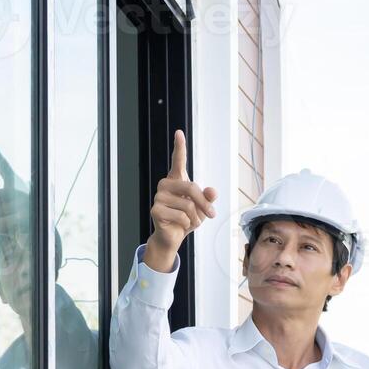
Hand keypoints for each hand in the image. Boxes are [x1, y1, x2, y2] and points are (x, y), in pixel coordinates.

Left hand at [0, 141, 28, 238]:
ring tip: (11, 227)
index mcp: (14, 184)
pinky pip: (2, 225)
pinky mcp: (26, 220)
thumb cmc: (16, 218)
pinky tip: (15, 233)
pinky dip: (2, 231)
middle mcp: (21, 190)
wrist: (39, 233)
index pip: (4, 167)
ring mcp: (26, 205)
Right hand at [143, 131, 216, 271]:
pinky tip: (181, 225)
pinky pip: (182, 216)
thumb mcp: (202, 207)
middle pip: (192, 188)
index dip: (179, 146)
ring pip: (188, 206)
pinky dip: (187, 224)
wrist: (172, 236)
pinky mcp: (155, 210)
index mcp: (176, 179)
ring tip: (191, 221)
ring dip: (196, 217)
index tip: (179, 132)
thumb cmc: (187, 218)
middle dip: (204, 204)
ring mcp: (158, 197)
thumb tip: (212, 191)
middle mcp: (165, 184)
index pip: (177, 160)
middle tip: (211, 215)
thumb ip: (208, 197)